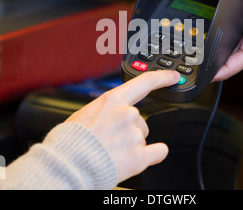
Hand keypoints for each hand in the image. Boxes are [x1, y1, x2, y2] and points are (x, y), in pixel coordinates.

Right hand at [65, 70, 179, 182]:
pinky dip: (153, 155)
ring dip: (133, 145)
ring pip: (143, 137)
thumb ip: (105, 111)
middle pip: (141, 120)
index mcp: (113, 100)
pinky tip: (138, 159)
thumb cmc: (71, 140)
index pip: (145, 82)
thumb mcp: (85, 113)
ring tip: (113, 152)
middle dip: (129, 130)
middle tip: (111, 140)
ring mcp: (134, 134)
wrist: (68, 163)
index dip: (163, 78)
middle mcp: (128, 114)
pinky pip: (159, 151)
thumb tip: (109, 116)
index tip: (174, 77)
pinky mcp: (139, 156)